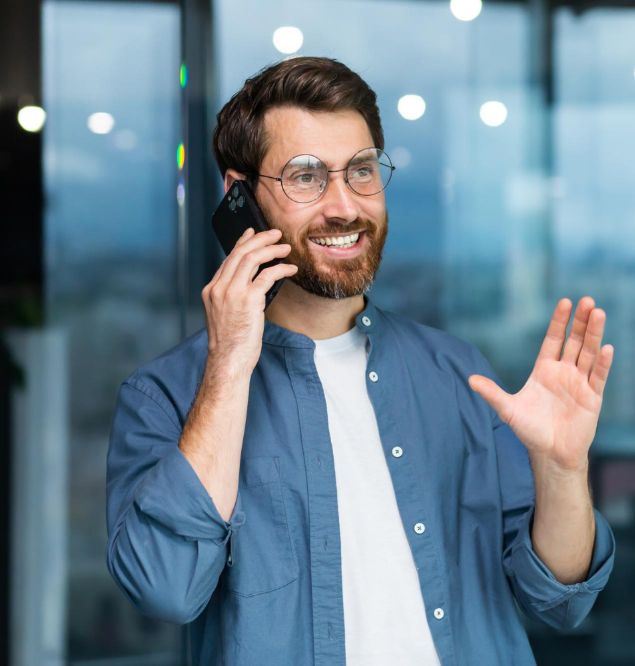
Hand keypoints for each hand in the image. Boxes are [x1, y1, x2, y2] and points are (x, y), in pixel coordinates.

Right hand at [202, 227, 297, 376]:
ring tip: (285, 247)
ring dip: (271, 249)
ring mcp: (232, 293)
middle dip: (259, 239)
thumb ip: (233, 296)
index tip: (253, 233)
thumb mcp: (225, 314)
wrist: (228, 360)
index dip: (242, 242)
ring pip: (252, 258)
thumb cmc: (230, 343)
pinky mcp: (248, 300)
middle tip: (275, 234)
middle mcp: (219, 288)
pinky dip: (281, 268)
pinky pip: (267, 275)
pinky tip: (290, 269)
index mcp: (211, 290)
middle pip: (240, 252)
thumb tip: (254, 282)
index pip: (228, 258)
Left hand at [468, 297, 613, 471]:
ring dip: (595, 334)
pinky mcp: (592, 398)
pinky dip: (603, 363)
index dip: (559, 321)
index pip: (553, 339)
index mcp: (544, 370)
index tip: (565, 302)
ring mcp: (579, 383)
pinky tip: (607, 348)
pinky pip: (598, 377)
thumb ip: (491, 392)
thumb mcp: (508, 409)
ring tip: (599, 313)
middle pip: (574, 341)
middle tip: (588, 300)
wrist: (550, 454)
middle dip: (581, 322)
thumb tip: (469, 379)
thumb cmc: (529, 430)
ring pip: (589, 353)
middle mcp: (563, 372)